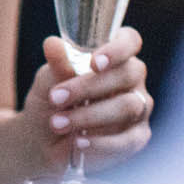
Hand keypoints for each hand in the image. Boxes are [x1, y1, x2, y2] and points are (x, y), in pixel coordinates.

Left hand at [20, 27, 151, 171]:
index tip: (93, 62)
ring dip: (90, 116)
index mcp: (113, 55)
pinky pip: (129, 140)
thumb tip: (52, 43)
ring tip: (58, 123)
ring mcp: (139, 108)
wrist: (44, 139)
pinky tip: (79, 142)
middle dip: (89, 87)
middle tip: (56, 98)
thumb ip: (57, 64)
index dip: (117, 49)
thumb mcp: (48, 81)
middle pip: (127, 74)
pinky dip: (102, 142)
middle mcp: (132, 79)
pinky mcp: (137, 137)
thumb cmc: (51, 100)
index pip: (129, 41)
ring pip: (128, 106)